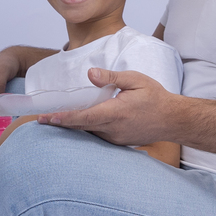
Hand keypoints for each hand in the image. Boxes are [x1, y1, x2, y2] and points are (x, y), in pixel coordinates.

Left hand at [39, 67, 176, 145]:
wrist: (174, 120)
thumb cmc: (156, 97)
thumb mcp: (135, 80)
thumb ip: (111, 77)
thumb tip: (90, 74)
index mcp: (116, 112)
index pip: (84, 117)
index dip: (64, 118)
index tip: (47, 117)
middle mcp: (113, 129)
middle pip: (80, 127)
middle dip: (60, 123)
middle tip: (40, 119)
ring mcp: (116, 138)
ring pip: (88, 132)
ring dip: (72, 126)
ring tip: (54, 119)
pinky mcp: (118, 142)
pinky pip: (98, 135)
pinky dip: (86, 129)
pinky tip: (77, 122)